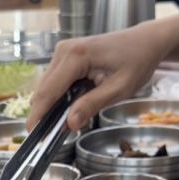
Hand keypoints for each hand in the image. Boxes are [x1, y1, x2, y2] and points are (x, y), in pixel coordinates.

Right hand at [27, 22, 170, 130]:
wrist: (145, 42)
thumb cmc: (137, 62)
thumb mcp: (119, 89)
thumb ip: (92, 105)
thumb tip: (69, 124)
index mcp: (76, 56)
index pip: (49, 91)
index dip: (39, 115)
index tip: (33, 135)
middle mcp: (64, 50)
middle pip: (43, 90)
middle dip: (44, 114)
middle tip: (47, 137)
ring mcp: (63, 51)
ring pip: (46, 87)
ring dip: (51, 106)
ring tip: (61, 124)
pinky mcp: (65, 56)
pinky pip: (54, 82)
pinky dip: (57, 97)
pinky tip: (68, 108)